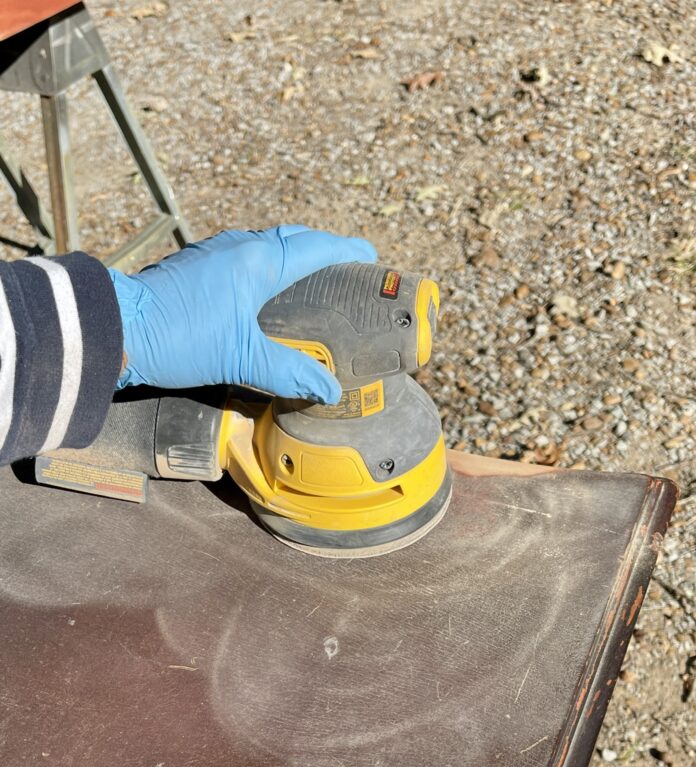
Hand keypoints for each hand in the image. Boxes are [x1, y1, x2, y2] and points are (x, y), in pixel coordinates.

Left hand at [109, 226, 376, 400]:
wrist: (118, 329)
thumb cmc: (181, 338)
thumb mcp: (242, 359)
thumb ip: (289, 374)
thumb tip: (328, 391)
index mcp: (257, 261)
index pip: (315, 247)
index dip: (346, 251)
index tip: (370, 257)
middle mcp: (238, 247)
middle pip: (292, 239)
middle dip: (322, 250)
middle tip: (344, 271)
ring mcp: (213, 253)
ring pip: (265, 246)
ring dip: (292, 257)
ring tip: (311, 282)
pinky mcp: (195, 267)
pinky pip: (244, 257)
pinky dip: (266, 267)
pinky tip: (265, 294)